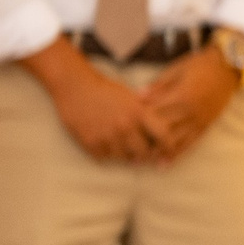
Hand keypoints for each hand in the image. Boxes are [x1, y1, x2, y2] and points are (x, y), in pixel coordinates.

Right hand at [20, 37, 159, 162]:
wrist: (75, 86)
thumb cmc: (105, 90)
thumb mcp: (131, 97)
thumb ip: (146, 111)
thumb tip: (163, 127)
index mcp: (139, 112)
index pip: (162, 135)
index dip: (168, 146)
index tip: (168, 152)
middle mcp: (125, 126)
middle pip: (143, 152)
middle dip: (143, 155)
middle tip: (140, 155)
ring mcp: (107, 135)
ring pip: (123, 158)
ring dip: (123, 155)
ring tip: (120, 147)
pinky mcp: (90, 142)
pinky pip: (103, 158)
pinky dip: (105, 154)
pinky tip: (103, 144)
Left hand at [139, 49, 241, 162]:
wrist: (228, 67)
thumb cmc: (200, 65)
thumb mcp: (177, 69)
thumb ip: (158, 85)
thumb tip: (138, 97)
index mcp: (181, 96)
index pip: (155, 112)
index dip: (139, 121)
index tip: (125, 128)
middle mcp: (190, 111)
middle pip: (164, 129)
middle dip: (147, 141)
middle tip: (130, 152)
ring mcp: (199, 119)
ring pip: (178, 140)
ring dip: (161, 152)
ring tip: (146, 163)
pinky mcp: (206, 124)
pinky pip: (192, 141)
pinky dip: (179, 153)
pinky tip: (168, 161)